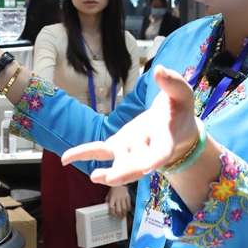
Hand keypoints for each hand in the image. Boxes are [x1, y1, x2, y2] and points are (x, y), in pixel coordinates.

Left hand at [61, 65, 200, 186]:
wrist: (174, 126)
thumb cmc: (179, 110)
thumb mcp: (182, 94)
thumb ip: (173, 83)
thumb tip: (159, 69)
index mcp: (165, 140)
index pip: (161, 153)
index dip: (155, 160)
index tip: (148, 167)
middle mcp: (147, 151)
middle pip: (137, 165)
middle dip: (125, 172)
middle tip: (112, 178)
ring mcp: (130, 151)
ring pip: (118, 164)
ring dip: (107, 173)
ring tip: (94, 177)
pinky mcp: (117, 146)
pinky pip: (99, 151)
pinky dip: (83, 154)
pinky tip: (65, 159)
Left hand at [106, 185, 130, 217]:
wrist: (120, 183)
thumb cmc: (113, 190)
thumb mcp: (108, 194)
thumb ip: (107, 201)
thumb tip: (106, 207)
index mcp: (112, 198)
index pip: (111, 207)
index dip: (111, 212)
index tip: (112, 216)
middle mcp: (118, 198)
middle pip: (119, 209)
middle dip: (119, 215)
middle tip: (120, 219)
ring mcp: (123, 198)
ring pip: (124, 208)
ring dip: (124, 213)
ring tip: (124, 216)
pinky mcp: (128, 197)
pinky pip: (129, 204)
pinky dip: (128, 209)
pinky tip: (127, 211)